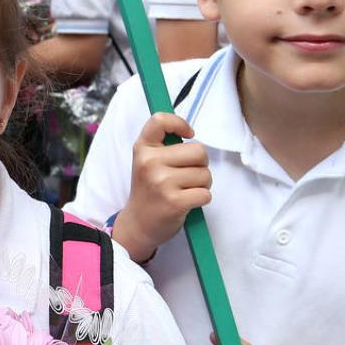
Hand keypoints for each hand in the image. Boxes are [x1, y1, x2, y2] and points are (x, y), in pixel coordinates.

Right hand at [112, 112, 211, 261]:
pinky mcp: (174, 202)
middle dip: (200, 164)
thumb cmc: (149, 190)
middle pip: (198, 151)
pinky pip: (205, 193)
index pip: (160, 120)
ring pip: (205, 174)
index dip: (180, 123)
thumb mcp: (146, 162)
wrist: (138, 224)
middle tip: (186, 176)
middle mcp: (150, 162)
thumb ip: (163, 146)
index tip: (188, 135)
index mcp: (143, 149)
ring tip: (184, 190)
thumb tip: (189, 132)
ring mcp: (161, 182)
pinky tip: (187, 202)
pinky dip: (202, 199)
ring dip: (202, 184)